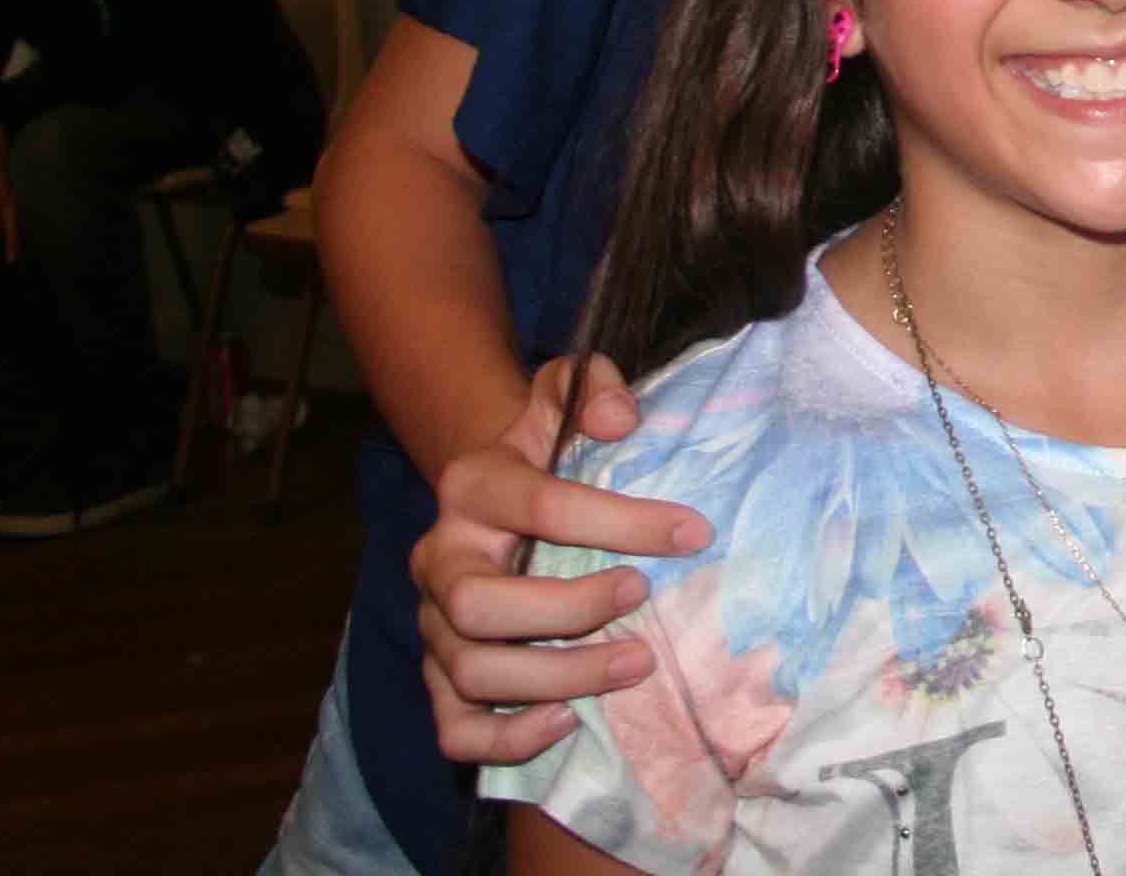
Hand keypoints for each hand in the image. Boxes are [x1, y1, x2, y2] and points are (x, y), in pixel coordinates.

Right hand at [414, 355, 711, 766]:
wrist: (497, 489)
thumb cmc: (546, 447)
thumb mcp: (567, 395)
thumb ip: (592, 386)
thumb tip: (619, 419)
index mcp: (471, 487)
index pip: (539, 506)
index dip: (621, 521)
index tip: (693, 532)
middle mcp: (439, 558)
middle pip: (480, 604)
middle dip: (571, 609)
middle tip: (645, 596)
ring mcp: (433, 625)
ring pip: (472, 672)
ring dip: (560, 677)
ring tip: (638, 664)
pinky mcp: (440, 679)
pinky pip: (455, 729)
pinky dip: (507, 738)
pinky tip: (568, 721)